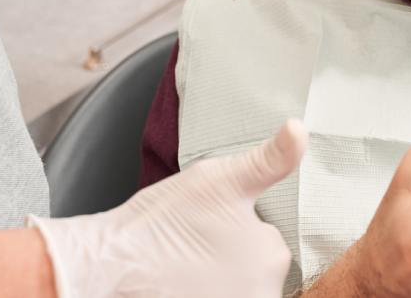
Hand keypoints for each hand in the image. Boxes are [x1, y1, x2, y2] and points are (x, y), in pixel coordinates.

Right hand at [30, 120, 308, 297]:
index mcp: (273, 259)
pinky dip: (206, 288)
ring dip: (219, 273)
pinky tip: (183, 279)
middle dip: (232, 252)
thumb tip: (300, 129)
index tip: (208, 222)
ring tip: (186, 261)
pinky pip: (220, 294)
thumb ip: (269, 160)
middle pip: (256, 265)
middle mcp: (263, 293)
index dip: (237, 224)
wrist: (110, 263)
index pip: (268, 237)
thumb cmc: (165, 220)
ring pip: (237, 283)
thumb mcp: (221, 178)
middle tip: (196, 239)